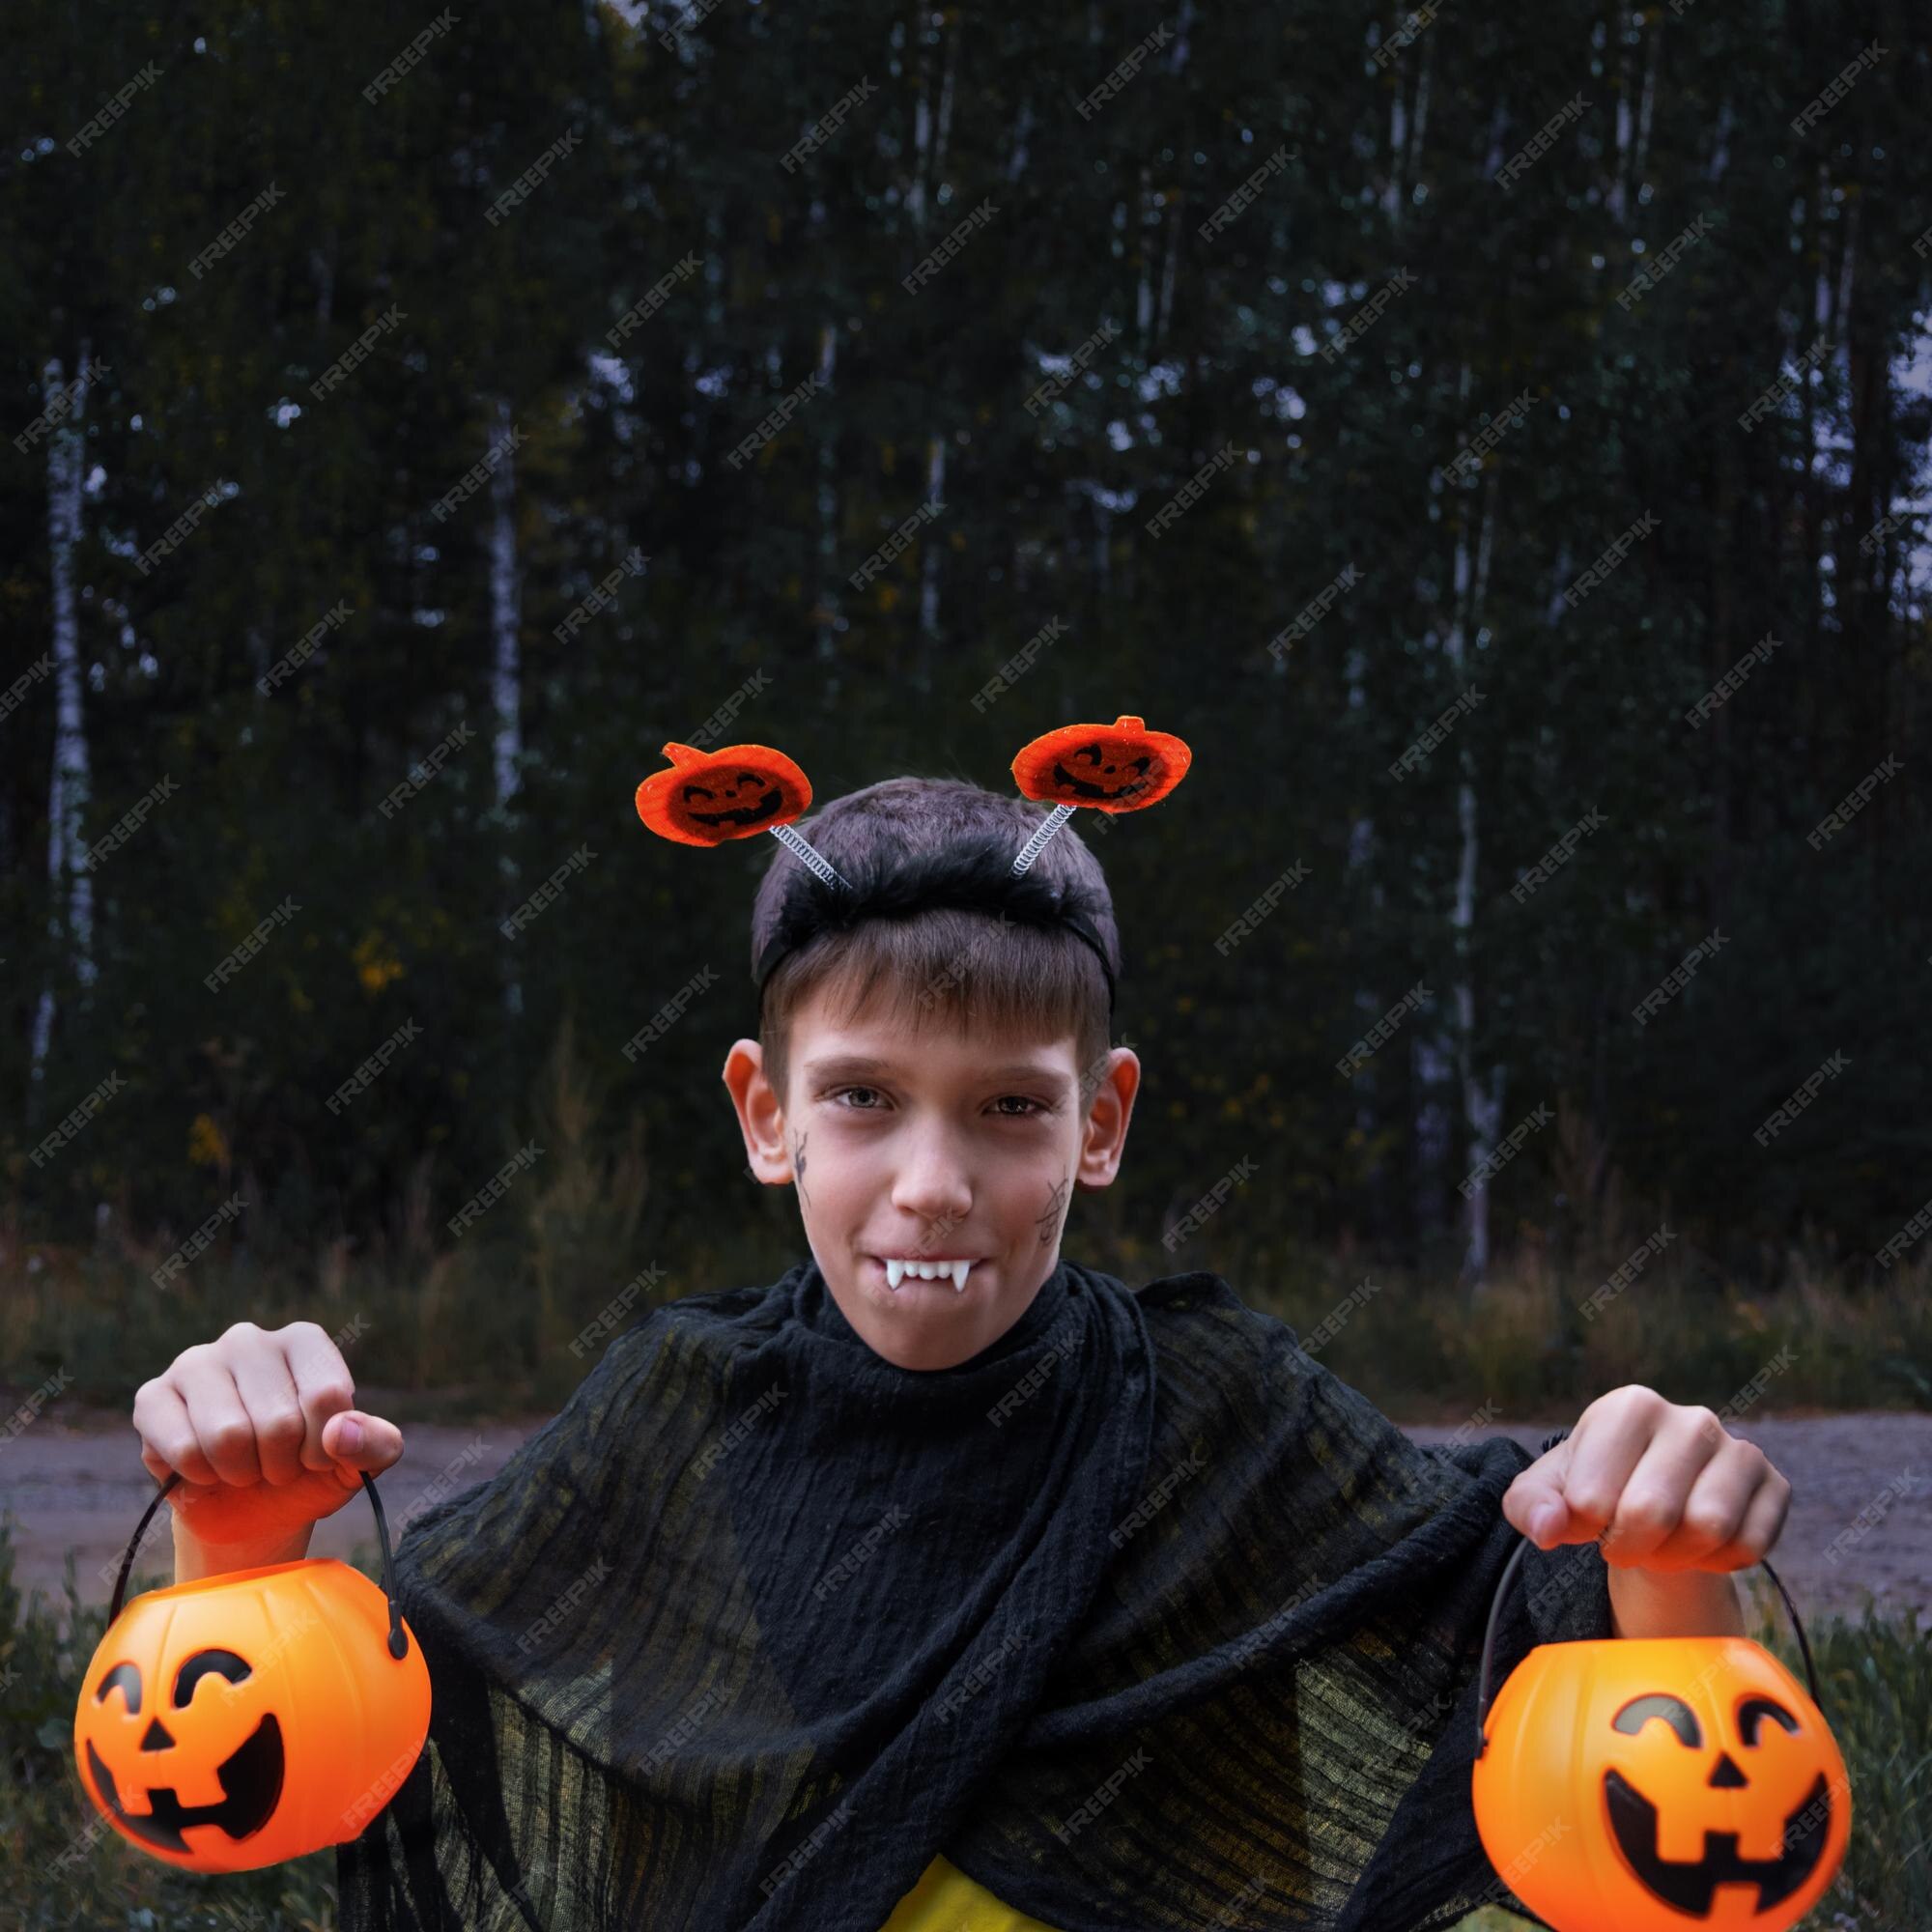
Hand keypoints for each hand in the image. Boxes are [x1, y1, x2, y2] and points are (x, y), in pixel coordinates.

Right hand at [132, 1319, 404, 1547]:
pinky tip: (203, 1469)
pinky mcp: (152, 1397)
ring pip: (228, 1437)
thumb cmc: (308, 1473)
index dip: (324, 1448)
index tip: (316, 1456)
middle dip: (281, 1465)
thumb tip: (341, 1432)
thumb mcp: (359, 1463)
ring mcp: (196, 1362)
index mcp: (303, 1340)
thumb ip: (375, 1444)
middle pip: (278, 1422)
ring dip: (241, 1473)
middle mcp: (249, 1338)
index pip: (327, 1397)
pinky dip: (200, 1477)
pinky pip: (183, 1450)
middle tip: (274, 1465)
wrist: (250, 1510)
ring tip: (241, 1466)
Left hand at [1502, 1385, 1790, 1572]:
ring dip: (1675, 1556)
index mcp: (1630, 1406)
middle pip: (1654, 1512)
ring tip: (1660, 1544)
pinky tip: (1699, 1548)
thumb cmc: (1593, 1492)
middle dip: (1629, 1546)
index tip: (1587, 1520)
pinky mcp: (1775, 1486)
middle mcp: (1690, 1419)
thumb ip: (1531, 1506)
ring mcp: (1739, 1450)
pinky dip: (1717, 1563)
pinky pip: (1750, 1546)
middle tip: (1622, 1543)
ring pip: (1710, 1528)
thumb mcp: (1545, 1495)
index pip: (1594, 1495)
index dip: (1584, 1527)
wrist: (1652, 1509)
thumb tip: (1548, 1528)